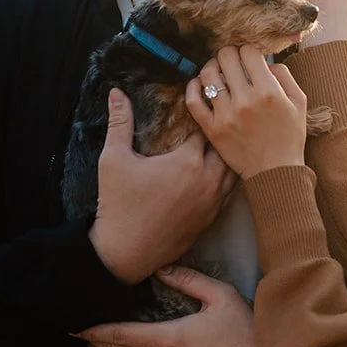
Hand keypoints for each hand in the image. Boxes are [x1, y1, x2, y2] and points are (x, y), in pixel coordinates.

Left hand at [76, 267, 268, 346]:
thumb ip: (188, 280)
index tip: (78, 325)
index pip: (120, 335)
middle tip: (78, 332)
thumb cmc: (248, 335)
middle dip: (96, 343)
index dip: (96, 331)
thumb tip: (161, 268)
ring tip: (91, 346)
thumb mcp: (221, 296)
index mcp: (170, 340)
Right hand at [89, 89, 235, 284]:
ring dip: (226, 157)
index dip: (199, 115)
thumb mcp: (113, 159)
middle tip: (208, 125)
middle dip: (218, 135)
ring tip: (215, 147)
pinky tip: (214, 174)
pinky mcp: (212, 220)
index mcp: (188, 161)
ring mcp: (213, 203)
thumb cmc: (118, 205)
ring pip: (233, 171)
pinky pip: (230, 193)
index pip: (205, 127)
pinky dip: (225, 180)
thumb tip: (116, 92)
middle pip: (226, 147)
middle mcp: (208, 180)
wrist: (125, 253)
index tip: (193, 107)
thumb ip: (119, 122)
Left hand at [185, 47, 307, 177]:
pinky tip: (199, 84)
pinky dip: (193, 87)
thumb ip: (284, 76)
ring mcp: (226, 115)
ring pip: (208, 74)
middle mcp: (245, 100)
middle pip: (226, 57)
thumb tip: (265, 61)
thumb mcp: (299, 102)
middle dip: (229, 54)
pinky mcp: (212, 129)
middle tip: (232, 62)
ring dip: (212, 67)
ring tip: (217, 71)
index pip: (249, 52)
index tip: (249, 59)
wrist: (275, 171)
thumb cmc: (289, 137)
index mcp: (269, 91)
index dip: (248, 51)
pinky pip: (193, 100)